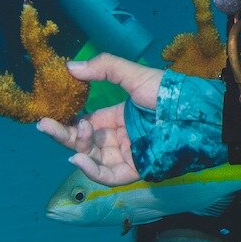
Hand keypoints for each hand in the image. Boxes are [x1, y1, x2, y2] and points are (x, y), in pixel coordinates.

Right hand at [36, 55, 163, 184]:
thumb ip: (104, 68)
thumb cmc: (167, 93)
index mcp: (119, 117)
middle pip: (86, 142)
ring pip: (93, 159)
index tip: (51, 113)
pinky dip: (92, 170)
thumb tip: (70, 66)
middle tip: (45, 124)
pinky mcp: (138, 170)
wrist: (195, 113)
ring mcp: (129, 155)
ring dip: (77, 148)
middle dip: (64, 134)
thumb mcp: (134, 75)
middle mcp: (122, 137)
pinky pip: (109, 175)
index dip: (69, 120)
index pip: (87, 123)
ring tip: (65, 135)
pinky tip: (78, 158)